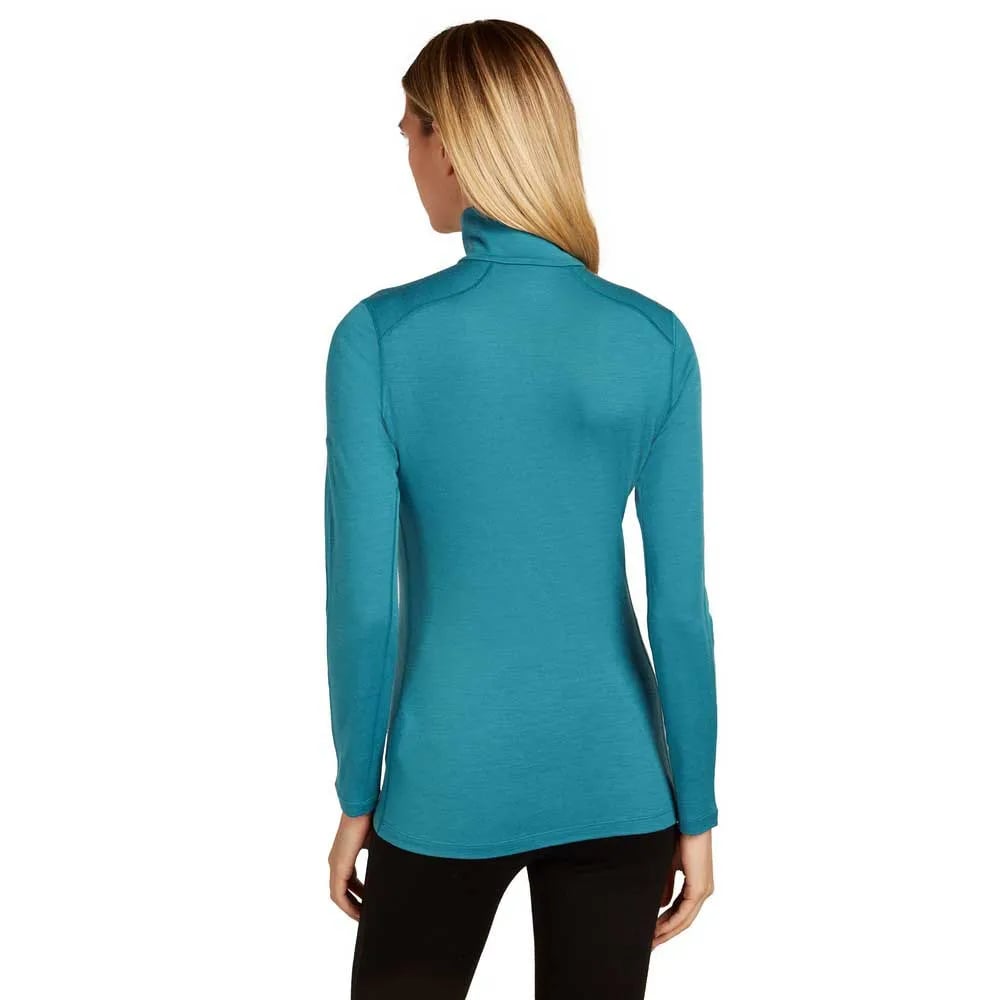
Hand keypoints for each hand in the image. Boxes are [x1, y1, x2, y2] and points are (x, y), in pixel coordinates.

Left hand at [328, 811, 373, 920]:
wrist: (363, 805)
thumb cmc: (372, 817)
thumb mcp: (377, 841)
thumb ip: (378, 854)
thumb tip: (394, 859)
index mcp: (344, 855)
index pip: (349, 882)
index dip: (359, 895)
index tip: (370, 903)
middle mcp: (336, 862)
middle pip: (343, 892)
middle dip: (356, 905)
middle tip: (368, 915)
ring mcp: (335, 865)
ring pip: (339, 895)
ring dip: (351, 908)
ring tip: (365, 917)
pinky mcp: (338, 867)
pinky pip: (338, 895)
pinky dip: (347, 906)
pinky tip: (360, 913)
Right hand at [652, 829, 713, 948]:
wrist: (689, 822)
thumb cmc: (680, 837)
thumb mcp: (669, 864)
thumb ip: (666, 884)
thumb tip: (661, 904)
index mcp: (696, 885)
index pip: (680, 911)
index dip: (666, 923)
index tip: (651, 932)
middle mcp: (703, 890)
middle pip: (683, 920)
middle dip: (666, 933)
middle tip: (650, 944)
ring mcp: (703, 890)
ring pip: (685, 919)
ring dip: (668, 931)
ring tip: (652, 940)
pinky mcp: (699, 887)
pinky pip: (685, 912)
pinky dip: (672, 922)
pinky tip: (660, 929)